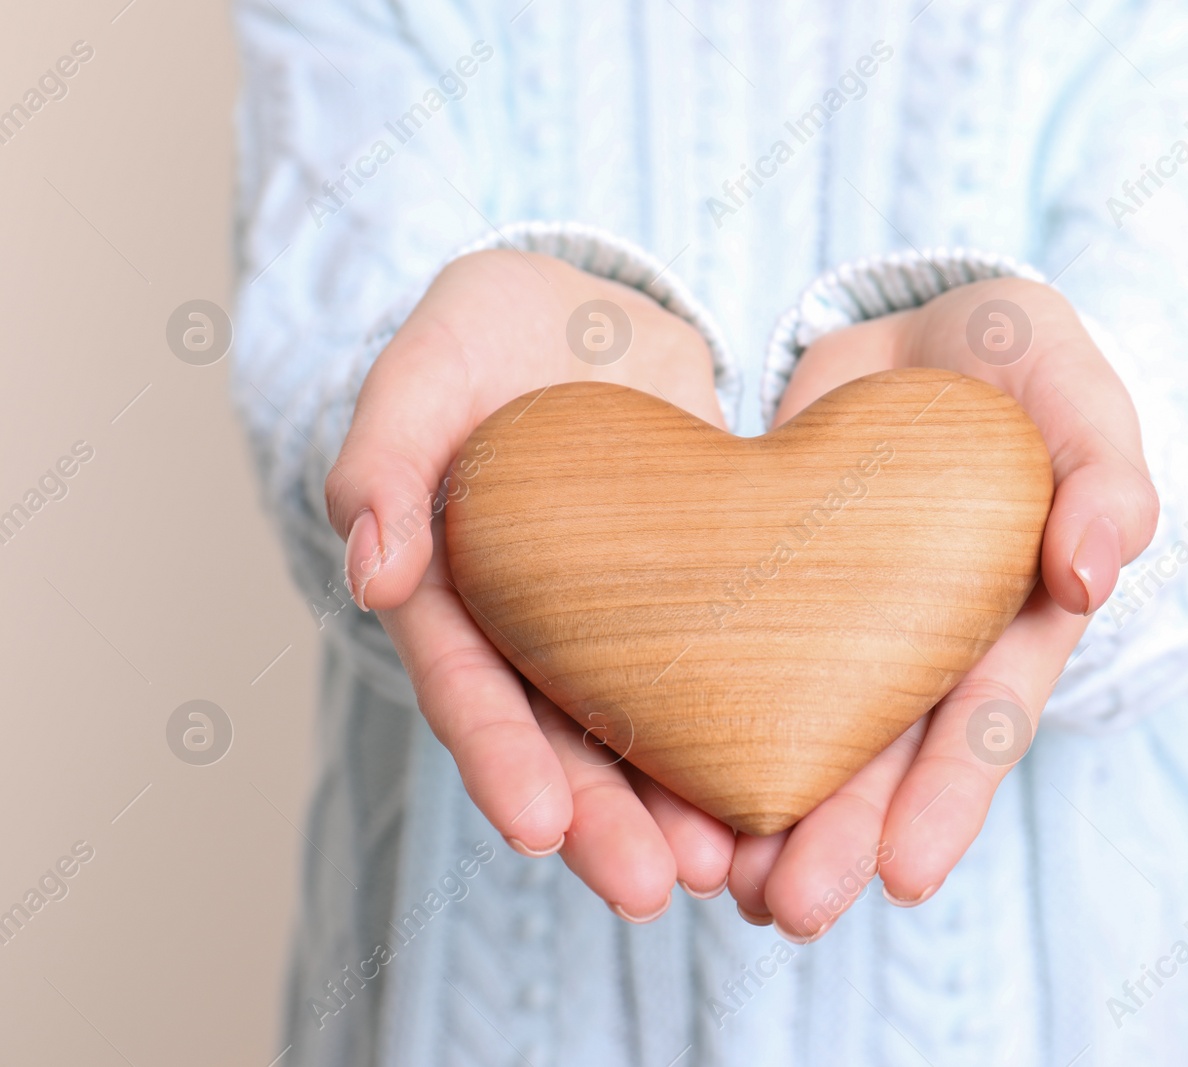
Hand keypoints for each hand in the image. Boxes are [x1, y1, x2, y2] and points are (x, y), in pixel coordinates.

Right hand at [326, 249, 735, 920]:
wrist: (595, 307)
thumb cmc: (490, 330)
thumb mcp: (428, 363)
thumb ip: (385, 456)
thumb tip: (372, 574)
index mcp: (452, 588)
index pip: (468, 689)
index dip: (500, 761)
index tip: (539, 830)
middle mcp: (529, 629)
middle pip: (559, 744)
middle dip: (603, 823)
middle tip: (654, 890)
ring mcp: (610, 625)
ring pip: (639, 733)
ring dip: (676, 808)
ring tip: (728, 870)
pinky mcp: (692, 601)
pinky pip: (717, 676)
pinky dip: (740, 733)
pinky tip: (787, 789)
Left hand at [727, 277, 1158, 939]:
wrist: (920, 331)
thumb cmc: (1023, 362)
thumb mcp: (1078, 394)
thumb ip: (1104, 475)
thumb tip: (1093, 573)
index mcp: (1008, 615)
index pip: (981, 718)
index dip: (947, 798)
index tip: (904, 876)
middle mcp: (925, 642)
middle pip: (884, 755)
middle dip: (840, 837)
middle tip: (791, 910)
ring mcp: (847, 622)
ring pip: (806, 730)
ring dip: (769, 812)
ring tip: (723, 886)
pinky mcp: (771, 584)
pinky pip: (738, 660)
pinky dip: (707, 721)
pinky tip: (665, 783)